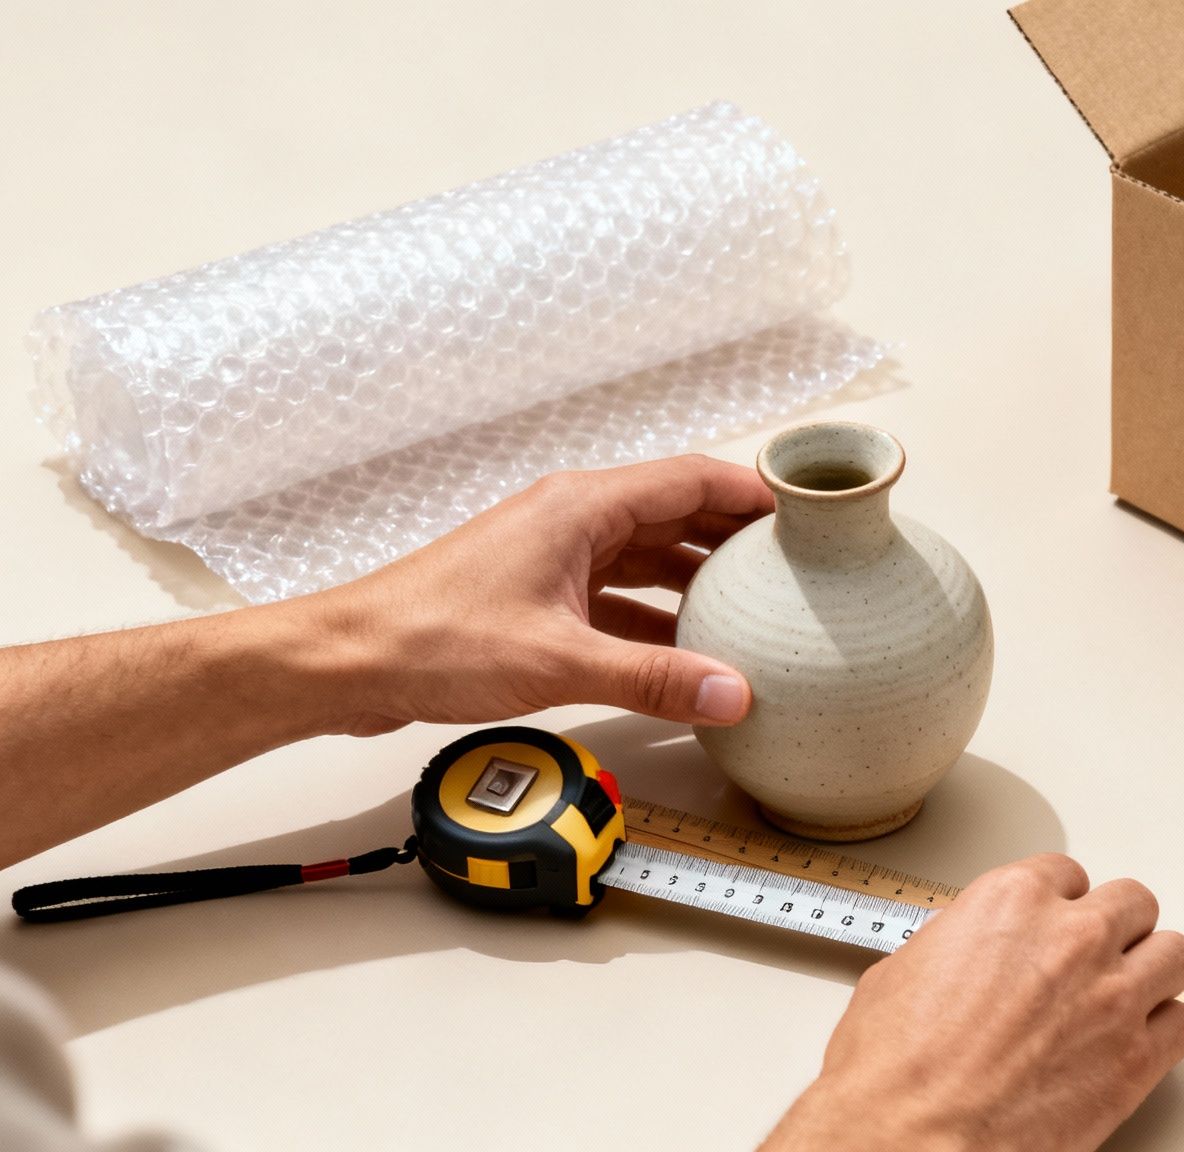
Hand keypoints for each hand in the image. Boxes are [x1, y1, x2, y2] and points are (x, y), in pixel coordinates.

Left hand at [313, 454, 774, 733]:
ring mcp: (553, 558)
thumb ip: (653, 679)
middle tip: (799, 563)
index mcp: (581, 507)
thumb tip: (732, 695)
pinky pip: (618, 595)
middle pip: (676, 514)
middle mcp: (572, 520)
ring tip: (758, 608)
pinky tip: (687, 653)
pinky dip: (657, 617)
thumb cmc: (431, 640)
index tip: (807, 512)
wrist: (347, 662)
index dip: (753, 492)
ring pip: (648, 557)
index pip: (691, 478)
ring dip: (699, 580)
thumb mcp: (560, 662)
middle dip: (737, 537)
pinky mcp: (537, 597)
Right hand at [762, 856, 1183, 1151]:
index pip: (1066, 875)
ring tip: (1129, 995)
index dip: (1060, 905)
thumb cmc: (894, 1069)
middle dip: (1115, 929)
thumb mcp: (904, 970)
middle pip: (1133, 904)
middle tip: (1096, 959)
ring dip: (1152, 971)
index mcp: (1013, 902)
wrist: (911, 1138)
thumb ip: (958, 942)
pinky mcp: (1136, 1059)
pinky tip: (1135, 1043)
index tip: (1055, 926)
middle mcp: (1073, 937)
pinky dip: (1162, 1031)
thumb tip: (969, 952)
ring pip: (1175, 954)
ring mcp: (1114, 996)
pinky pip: (1182, 1024)